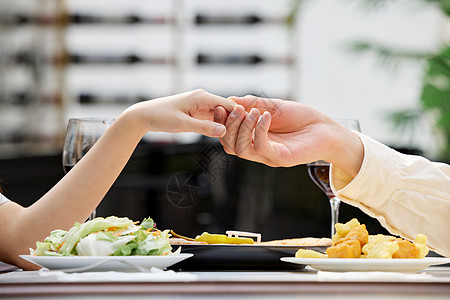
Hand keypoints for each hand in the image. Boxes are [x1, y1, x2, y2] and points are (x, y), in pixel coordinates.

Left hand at [124, 89, 235, 136]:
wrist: (144, 116)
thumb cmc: (161, 117)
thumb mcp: (183, 125)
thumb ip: (204, 128)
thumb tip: (224, 131)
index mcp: (202, 96)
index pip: (229, 104)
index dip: (239, 116)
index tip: (247, 130)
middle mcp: (203, 98)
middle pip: (227, 109)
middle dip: (234, 122)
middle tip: (242, 137)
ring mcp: (200, 104)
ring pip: (220, 115)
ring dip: (226, 125)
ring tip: (234, 139)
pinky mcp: (196, 112)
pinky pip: (212, 118)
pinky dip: (217, 126)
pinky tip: (222, 137)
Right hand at [215, 95, 363, 175]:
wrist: (327, 129)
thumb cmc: (301, 118)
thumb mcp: (272, 106)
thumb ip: (251, 104)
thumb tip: (228, 100)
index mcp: (252, 138)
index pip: (228, 135)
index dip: (221, 122)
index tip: (220, 106)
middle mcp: (257, 149)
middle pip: (229, 145)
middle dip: (228, 125)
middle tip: (235, 109)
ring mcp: (267, 156)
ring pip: (241, 149)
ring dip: (242, 128)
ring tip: (253, 111)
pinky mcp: (280, 158)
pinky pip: (260, 147)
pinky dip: (259, 130)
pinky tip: (266, 116)